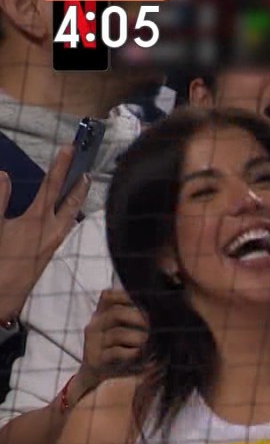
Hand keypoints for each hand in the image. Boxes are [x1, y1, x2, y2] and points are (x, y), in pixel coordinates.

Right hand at [0, 148, 88, 318]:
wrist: (3, 294)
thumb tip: (2, 175)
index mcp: (36, 220)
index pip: (51, 185)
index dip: (60, 165)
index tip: (69, 149)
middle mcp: (52, 229)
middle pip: (71, 200)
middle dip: (79, 183)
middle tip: (86, 168)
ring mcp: (54, 241)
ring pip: (71, 213)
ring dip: (77, 198)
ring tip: (82, 184)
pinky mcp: (51, 250)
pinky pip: (66, 226)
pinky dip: (69, 213)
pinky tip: (67, 212)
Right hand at [76, 289, 147, 400]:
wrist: (100, 377)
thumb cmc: (121, 349)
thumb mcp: (127, 330)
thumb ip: (137, 317)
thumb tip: (165, 309)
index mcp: (102, 313)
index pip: (109, 296)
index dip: (128, 296)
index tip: (150, 302)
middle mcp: (95, 324)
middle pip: (117, 313)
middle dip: (140, 318)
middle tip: (158, 325)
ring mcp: (93, 341)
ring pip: (118, 333)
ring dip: (140, 338)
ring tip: (153, 342)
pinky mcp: (95, 359)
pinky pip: (116, 353)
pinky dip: (133, 354)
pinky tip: (144, 356)